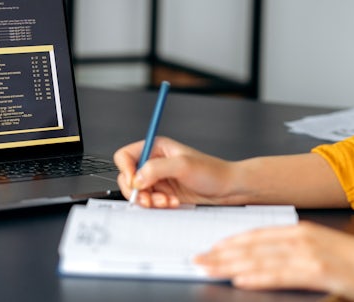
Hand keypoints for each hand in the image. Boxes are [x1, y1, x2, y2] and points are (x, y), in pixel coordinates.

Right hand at [113, 136, 238, 206]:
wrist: (228, 189)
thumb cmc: (212, 172)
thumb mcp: (183, 166)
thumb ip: (156, 169)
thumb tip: (137, 179)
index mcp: (156, 147)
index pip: (125, 156)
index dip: (126, 169)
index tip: (135, 182)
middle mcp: (155, 162)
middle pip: (128, 177)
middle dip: (137, 190)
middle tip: (149, 199)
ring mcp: (159, 179)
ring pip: (138, 192)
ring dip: (149, 200)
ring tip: (167, 201)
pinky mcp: (164, 193)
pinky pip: (150, 202)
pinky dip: (157, 205)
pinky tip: (172, 203)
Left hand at [194, 222, 353, 299]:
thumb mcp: (322, 252)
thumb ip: (294, 253)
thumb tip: (265, 261)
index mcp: (301, 231)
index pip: (257, 234)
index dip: (231, 241)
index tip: (210, 248)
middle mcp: (302, 238)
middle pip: (253, 246)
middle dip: (222, 254)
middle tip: (198, 259)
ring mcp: (311, 254)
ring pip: (262, 259)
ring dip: (232, 265)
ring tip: (210, 269)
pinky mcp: (320, 272)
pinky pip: (282, 274)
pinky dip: (258, 276)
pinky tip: (241, 279)